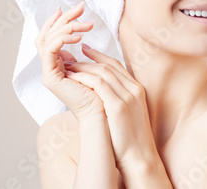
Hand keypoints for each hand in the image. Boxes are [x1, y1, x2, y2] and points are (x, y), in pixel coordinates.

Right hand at [34, 2, 105, 121]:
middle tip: (80, 7)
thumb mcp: (95, 69)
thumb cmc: (103, 94)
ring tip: (87, 23)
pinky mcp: (50, 77)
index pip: (52, 37)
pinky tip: (79, 36)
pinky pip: (51, 49)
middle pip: (48, 34)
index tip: (75, 8)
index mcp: (59, 66)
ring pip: (48, 38)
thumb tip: (82, 45)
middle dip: (64, 18)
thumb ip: (86, 58)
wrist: (104, 116)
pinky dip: (63, 38)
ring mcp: (48, 73)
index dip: (61, 21)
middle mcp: (51, 68)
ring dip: (68, 26)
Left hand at [63, 45, 158, 169]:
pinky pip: (98, 84)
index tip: (85, 50)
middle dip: (87, 59)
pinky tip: (71, 77)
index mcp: (137, 89)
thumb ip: (118, 99)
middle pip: (108, 66)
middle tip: (70, 57)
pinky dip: (84, 78)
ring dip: (82, 67)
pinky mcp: (118, 106)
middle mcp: (134, 89)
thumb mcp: (128, 114)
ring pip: (102, 72)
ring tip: (67, 66)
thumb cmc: (131, 140)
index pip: (116, 65)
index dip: (99, 56)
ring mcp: (128, 96)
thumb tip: (99, 93)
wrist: (139, 158)